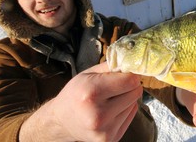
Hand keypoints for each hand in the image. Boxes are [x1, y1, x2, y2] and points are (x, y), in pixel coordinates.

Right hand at [20, 62, 142, 141]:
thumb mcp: (88, 73)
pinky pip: (130, 117)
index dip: (131, 75)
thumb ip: (111, 65)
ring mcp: (105, 130)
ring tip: (110, 99)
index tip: (127, 73)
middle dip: (130, 86)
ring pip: (134, 105)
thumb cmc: (75, 93)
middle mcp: (98, 114)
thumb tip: (131, 61)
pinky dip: (124, 110)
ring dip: (127, 99)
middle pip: (135, 93)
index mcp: (91, 92)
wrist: (61, 121)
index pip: (129, 81)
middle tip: (118, 85)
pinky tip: (111, 109)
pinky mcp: (110, 139)